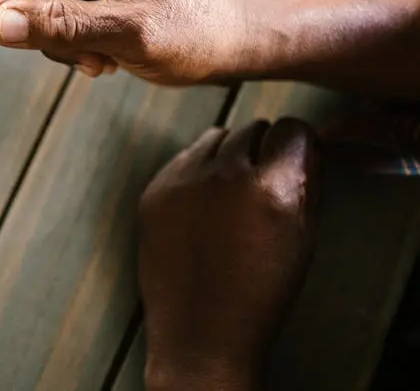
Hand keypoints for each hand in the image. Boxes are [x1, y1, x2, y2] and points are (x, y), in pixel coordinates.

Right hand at [0, 0, 252, 84]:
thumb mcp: (127, 33)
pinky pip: (56, 20)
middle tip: (59, 54)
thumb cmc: (195, 35)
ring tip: (99, 61)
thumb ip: (61, 27)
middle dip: (35, 22)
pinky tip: (102, 60)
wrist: (232, 50)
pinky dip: (68, 46)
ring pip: (40, 5)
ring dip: (57, 41)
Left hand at [138, 119, 320, 390]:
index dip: (296, 146)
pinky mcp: (154, 190)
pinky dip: (196, 171)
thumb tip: (302, 146)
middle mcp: (225, 175)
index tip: (293, 159)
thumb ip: (305, 183)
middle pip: (252, 128)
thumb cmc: (260, 292)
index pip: (292, 129)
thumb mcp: (302, 238)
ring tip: (231, 193)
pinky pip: (183, 157)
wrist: (200, 332)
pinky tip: (203, 204)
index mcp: (272, 189)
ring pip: (215, 136)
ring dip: (227, 154)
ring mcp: (183, 181)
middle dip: (262, 149)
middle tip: (262, 182)